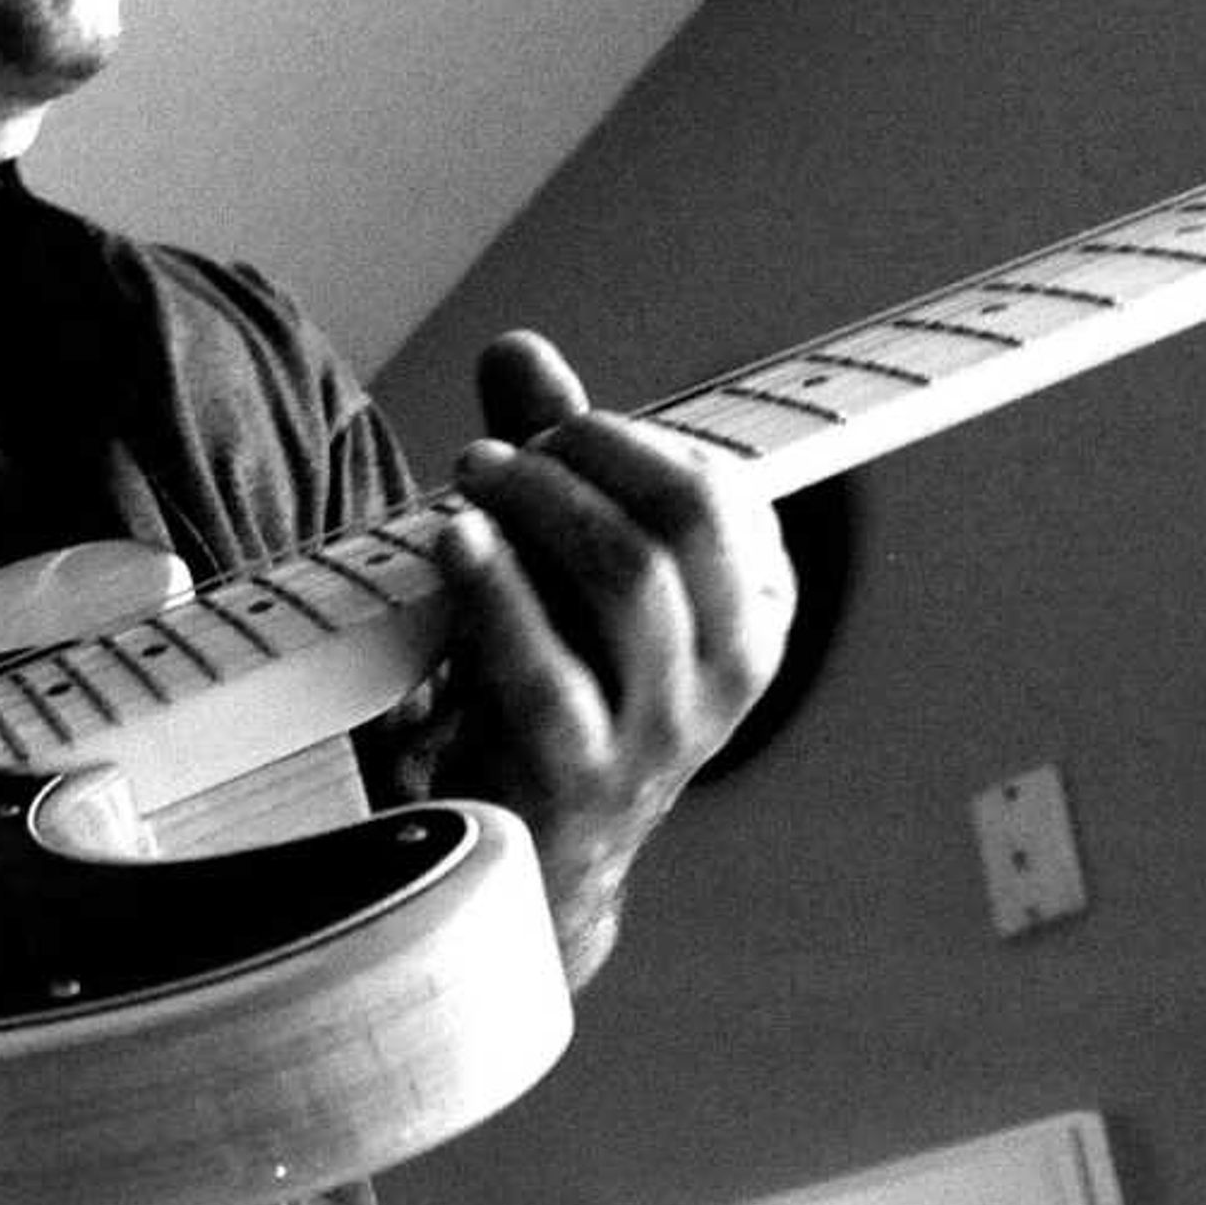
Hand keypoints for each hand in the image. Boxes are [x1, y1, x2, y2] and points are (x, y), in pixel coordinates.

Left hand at [390, 330, 793, 983]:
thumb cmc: (555, 686)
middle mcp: (726, 673)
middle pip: (680, 518)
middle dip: (587, 455)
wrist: (538, 856)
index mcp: (751, 615)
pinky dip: (495, 589)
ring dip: (538, 502)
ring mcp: (660, 731)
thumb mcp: (567, 571)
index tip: (558, 431)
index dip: (632, 442)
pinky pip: (544, 669)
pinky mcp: (578, 777)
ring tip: (470, 475)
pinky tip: (455, 541)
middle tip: (505, 445)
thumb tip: (517, 348)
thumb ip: (552, 459)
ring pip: (626, 578)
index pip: (721, 492)